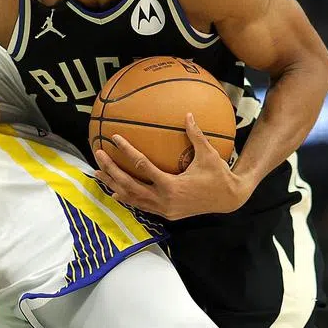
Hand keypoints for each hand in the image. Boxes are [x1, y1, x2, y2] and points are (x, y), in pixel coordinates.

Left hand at [94, 114, 252, 219]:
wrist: (229, 199)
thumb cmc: (219, 175)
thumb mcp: (208, 154)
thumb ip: (196, 134)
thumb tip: (187, 114)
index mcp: (171, 186)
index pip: (142, 166)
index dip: (126, 151)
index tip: (114, 138)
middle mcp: (163, 201)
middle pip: (129, 185)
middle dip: (111, 171)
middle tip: (98, 155)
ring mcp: (163, 210)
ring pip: (132, 199)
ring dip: (114, 185)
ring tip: (98, 174)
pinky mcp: (166, 214)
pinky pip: (142, 206)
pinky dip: (128, 198)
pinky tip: (116, 192)